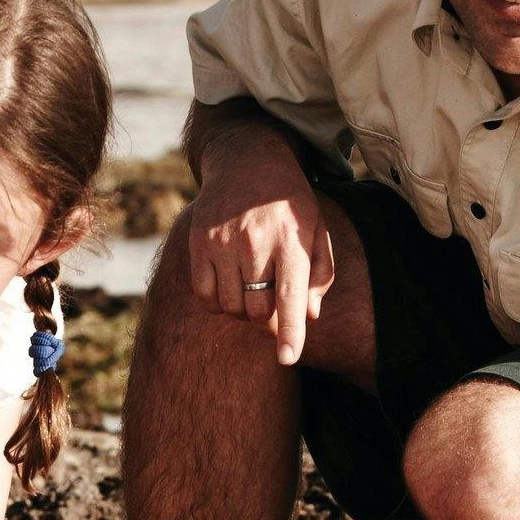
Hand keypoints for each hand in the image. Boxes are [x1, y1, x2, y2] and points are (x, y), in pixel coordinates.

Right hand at [187, 143, 332, 364]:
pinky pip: (205, 296)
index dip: (289, 331)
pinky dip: (218, 301)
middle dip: (267, 317)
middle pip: (257, 310)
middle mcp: (255, 242)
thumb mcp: (316, 231)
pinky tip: (229, 283)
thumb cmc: (289, 205)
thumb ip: (320, 274)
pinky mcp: (199, 243)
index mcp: (291, 241)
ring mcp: (222, 243)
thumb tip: (309, 317)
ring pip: (231, 307)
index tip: (288, 358)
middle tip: (271, 299)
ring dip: (242, 309)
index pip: (290, 296)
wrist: (248, 162)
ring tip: (251, 285)